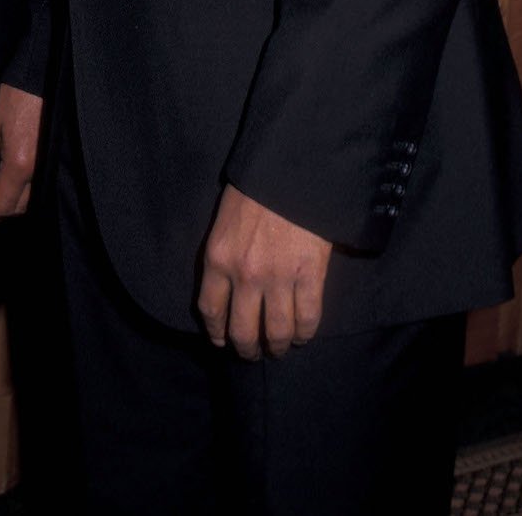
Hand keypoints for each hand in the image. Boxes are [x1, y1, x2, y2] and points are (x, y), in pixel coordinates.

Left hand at [0, 84, 42, 230]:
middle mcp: (38, 168)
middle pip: (19, 206)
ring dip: (13, 203)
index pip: (2, 203)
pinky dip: (25, 190)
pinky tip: (11, 184)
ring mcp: (49, 162)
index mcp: (20, 163)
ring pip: (32, 197)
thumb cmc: (15, 92)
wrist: (43, 73)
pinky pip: (39, 182)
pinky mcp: (52, 153)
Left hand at [197, 185, 331, 359]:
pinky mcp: (310, 277)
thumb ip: (225, 254)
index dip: (217, 333)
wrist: (290, 169)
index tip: (222, 341)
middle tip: (254, 352)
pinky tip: (303, 335)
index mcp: (218, 258)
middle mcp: (244, 276)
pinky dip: (305, 334)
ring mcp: (278, 279)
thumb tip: (228, 285)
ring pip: (277, 333)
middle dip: (248, 349)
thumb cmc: (254, 188)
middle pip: (243, 331)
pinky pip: (307, 320)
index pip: (211, 310)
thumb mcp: (225, 220)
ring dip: (278, 346)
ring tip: (280, 347)